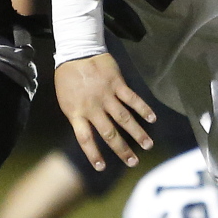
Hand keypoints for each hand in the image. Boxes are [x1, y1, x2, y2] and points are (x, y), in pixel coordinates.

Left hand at [54, 53, 155, 170]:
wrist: (76, 50)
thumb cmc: (68, 76)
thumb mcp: (65, 99)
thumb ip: (77, 116)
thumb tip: (86, 132)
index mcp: (77, 112)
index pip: (85, 139)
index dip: (93, 154)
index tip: (101, 167)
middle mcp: (93, 107)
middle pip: (109, 133)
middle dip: (122, 149)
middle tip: (133, 162)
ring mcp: (106, 95)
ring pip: (124, 118)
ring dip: (137, 133)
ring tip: (148, 145)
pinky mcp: (117, 83)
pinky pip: (132, 98)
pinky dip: (143, 109)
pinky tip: (152, 118)